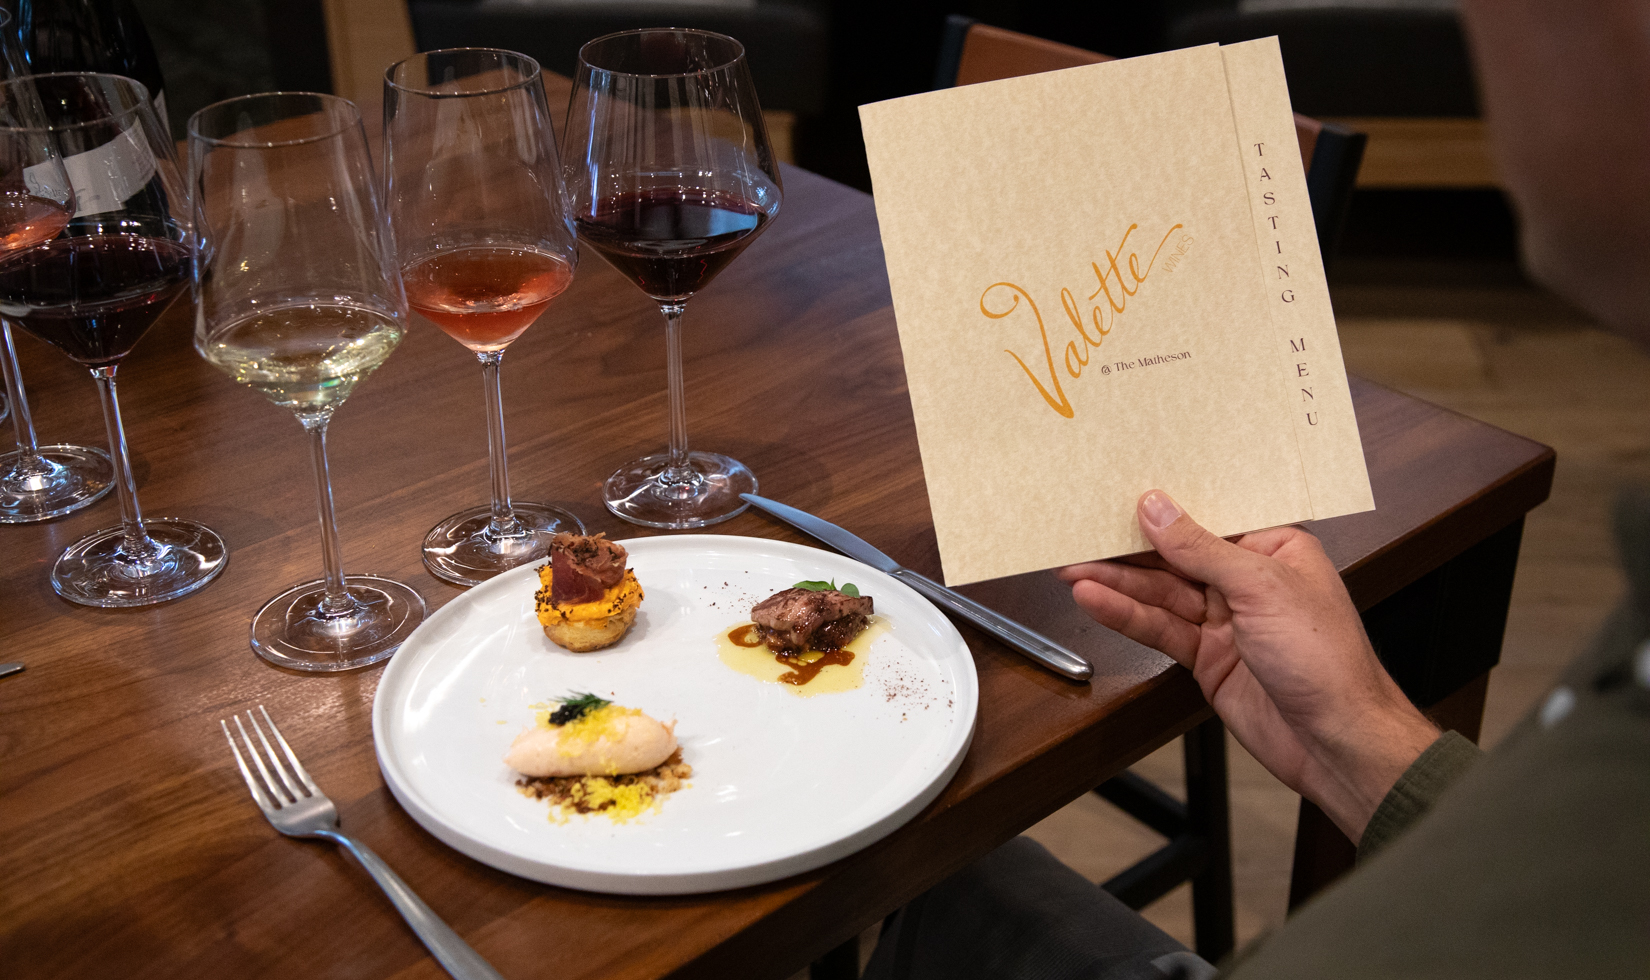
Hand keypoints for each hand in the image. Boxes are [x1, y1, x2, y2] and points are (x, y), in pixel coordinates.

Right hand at [1058, 490, 1438, 841]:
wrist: (1335, 741)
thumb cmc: (1327, 661)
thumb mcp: (1262, 587)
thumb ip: (1202, 548)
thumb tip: (1158, 509)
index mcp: (1275, 550)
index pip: (1208, 519)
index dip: (1164, 509)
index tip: (1119, 496)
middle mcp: (1249, 581)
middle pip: (1177, 557)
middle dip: (1128, 550)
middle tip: (1080, 539)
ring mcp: (1226, 621)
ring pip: (1161, 594)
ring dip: (1118, 584)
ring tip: (1074, 571)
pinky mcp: (1207, 657)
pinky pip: (1160, 628)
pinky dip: (1127, 616)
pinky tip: (1097, 601)